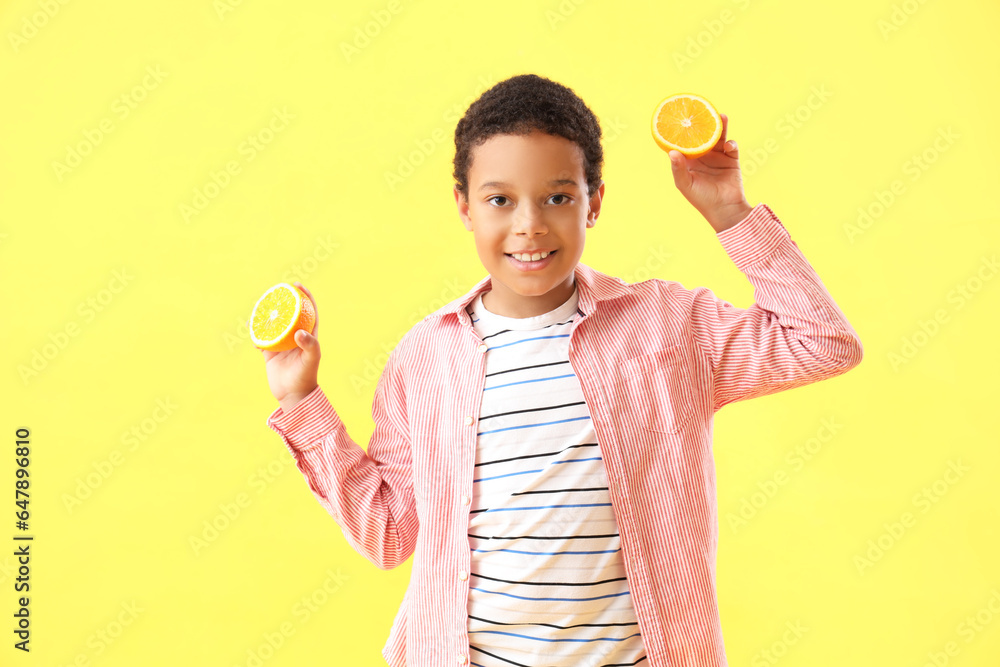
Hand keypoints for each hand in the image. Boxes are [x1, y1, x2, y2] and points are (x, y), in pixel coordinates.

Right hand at [260, 281, 320, 412]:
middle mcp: (295, 336)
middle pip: (289, 313)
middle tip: (274, 292)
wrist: (293, 395)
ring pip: (273, 324)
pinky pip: (261, 337)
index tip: (297, 285)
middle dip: (282, 301)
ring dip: (266, 315)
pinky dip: (256, 334)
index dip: (305, 296)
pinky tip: (253, 332)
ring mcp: (282, 342)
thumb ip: (309, 345)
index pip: (309, 310)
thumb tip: (299, 333)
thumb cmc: (306, 376)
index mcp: (309, 334)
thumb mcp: (311, 359)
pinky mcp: (270, 351)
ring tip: (260, 308)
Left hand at [668, 113, 752, 232]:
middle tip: (703, 110)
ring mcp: (717, 157)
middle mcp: (702, 157)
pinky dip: (730, 143)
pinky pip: (731, 146)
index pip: (684, 143)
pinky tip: (728, 145)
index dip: (681, 132)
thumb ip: (678, 169)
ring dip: (719, 127)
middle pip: (701, 136)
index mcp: (689, 162)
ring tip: (721, 116)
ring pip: (718, 137)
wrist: (725, 209)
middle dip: (702, 124)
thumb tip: (672, 152)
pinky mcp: (731, 160)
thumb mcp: (686, 185)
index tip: (680, 118)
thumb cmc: (702, 199)